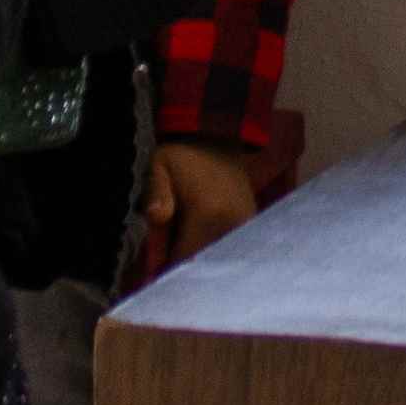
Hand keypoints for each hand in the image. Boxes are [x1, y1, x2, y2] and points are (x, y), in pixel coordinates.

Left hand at [140, 136, 265, 271]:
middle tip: (169, 254)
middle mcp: (230, 222)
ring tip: (186, 242)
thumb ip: (156, 193)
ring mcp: (244, 223)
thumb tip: (156, 217)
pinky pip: (230, 247)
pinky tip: (204, 239)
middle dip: (184, 263)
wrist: (217, 137)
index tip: (155, 267)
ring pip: (217, 256)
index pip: (185, 259)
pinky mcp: (250, 221)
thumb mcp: (160, 166)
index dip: (167, 267)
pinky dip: (215, 249)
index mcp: (207, 213)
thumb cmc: (183, 156)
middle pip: (202, 261)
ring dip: (200, 256)